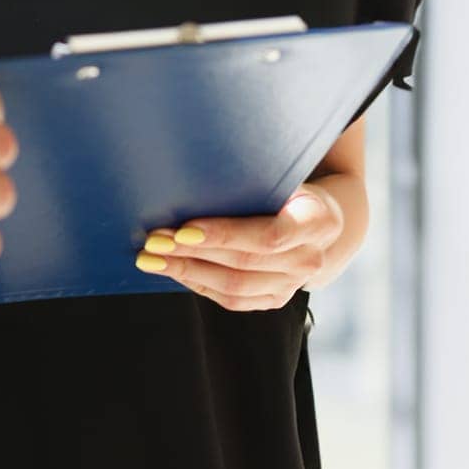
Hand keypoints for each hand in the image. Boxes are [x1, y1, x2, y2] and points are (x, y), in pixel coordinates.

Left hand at [133, 182, 344, 311]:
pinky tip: (172, 270)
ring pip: (234, 287)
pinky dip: (198, 285)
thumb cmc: (287, 184)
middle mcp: (310, 259)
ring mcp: (294, 285)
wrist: (316, 217)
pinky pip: (233, 301)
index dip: (225, 235)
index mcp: (318, 221)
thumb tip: (191, 167)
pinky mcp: (275, 299)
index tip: (183, 229)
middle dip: (192, 252)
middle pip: (244, 263)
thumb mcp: (280, 172)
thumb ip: (249, 176)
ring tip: (151, 258)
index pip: (269, 235)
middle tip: (153, 240)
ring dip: (187, 271)